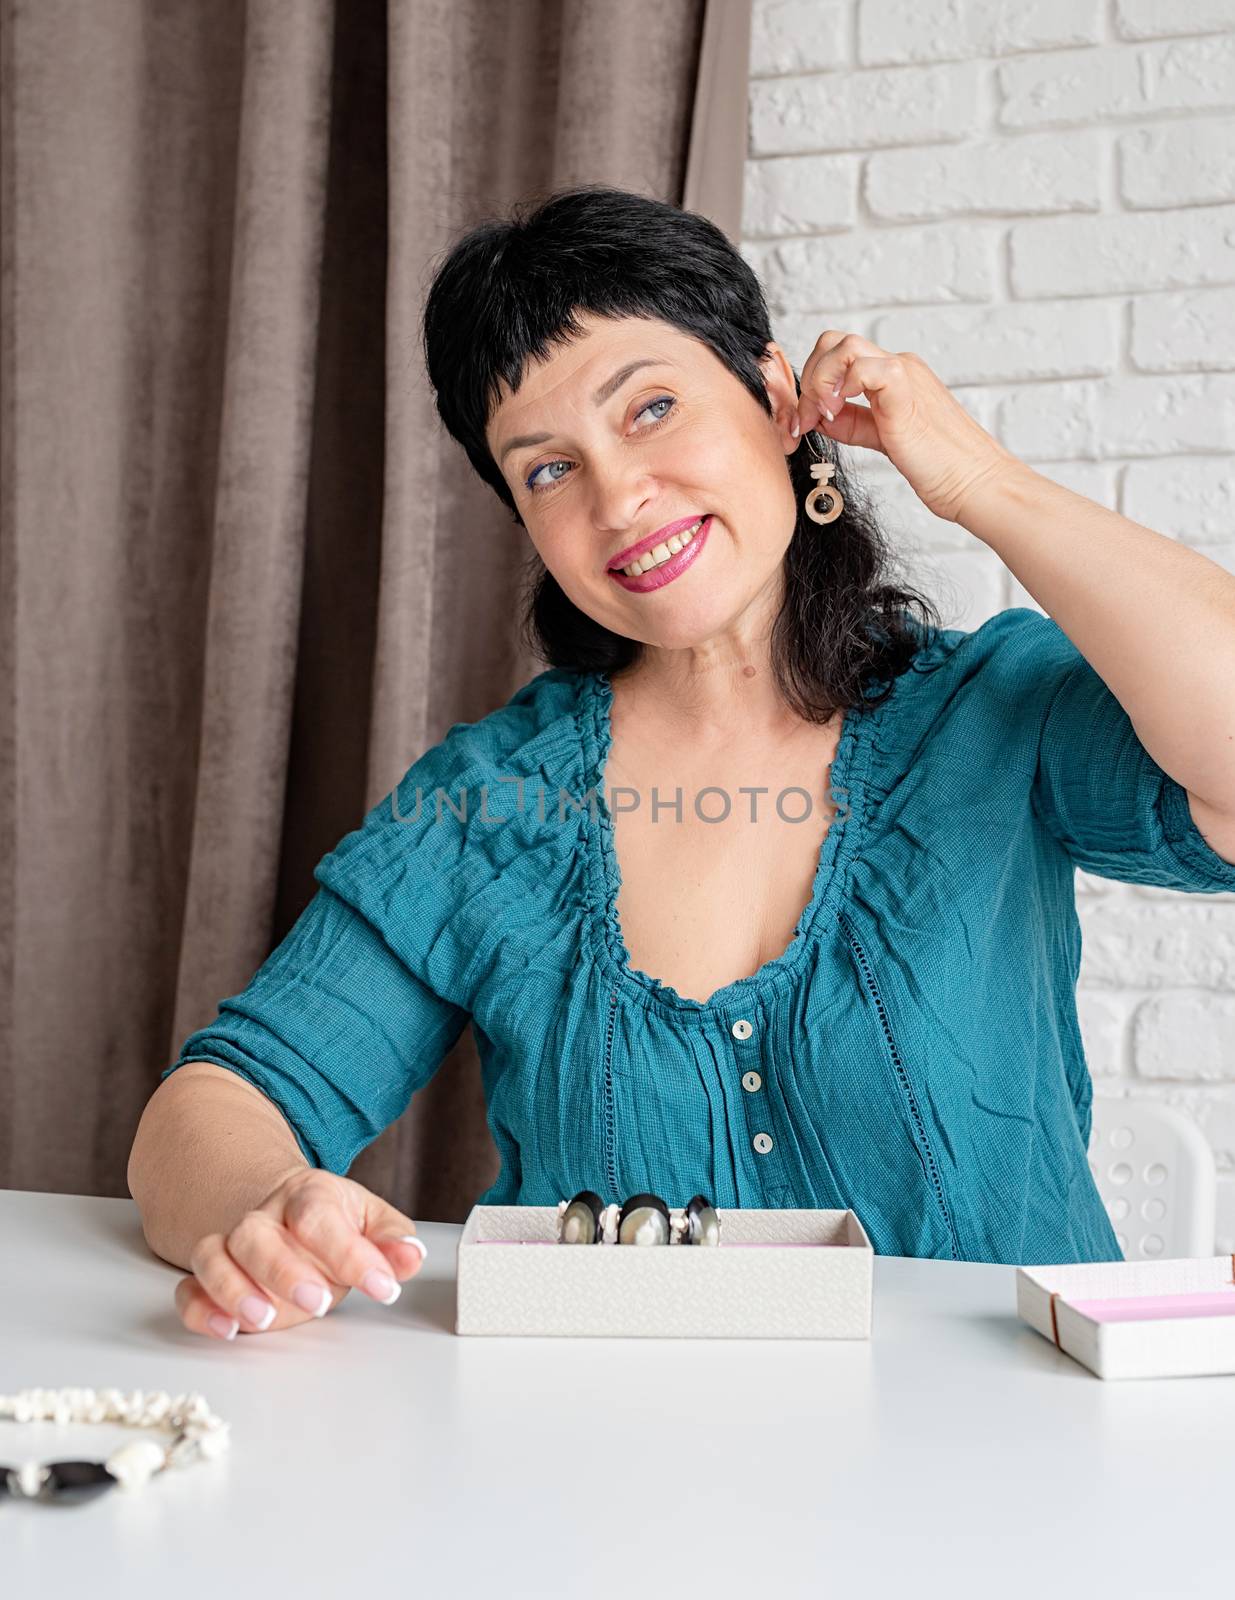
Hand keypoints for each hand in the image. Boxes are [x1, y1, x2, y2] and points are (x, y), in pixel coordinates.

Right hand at [173, 1169, 427, 1339]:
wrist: (283, 1211)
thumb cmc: (332, 1223)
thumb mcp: (371, 1221)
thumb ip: (392, 1240)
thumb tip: (411, 1256)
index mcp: (307, 1196)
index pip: (319, 1216)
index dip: (351, 1253)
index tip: (383, 1287)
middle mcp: (263, 1217)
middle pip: (256, 1234)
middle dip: (283, 1270)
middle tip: (319, 1302)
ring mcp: (230, 1246)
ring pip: (213, 1256)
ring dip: (234, 1289)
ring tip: (264, 1320)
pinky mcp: (208, 1279)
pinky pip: (188, 1289)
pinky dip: (201, 1310)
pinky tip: (227, 1330)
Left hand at [794, 331, 1024, 524]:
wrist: (975, 482)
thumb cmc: (939, 466)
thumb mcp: (883, 439)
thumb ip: (853, 424)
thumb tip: (820, 416)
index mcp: (892, 376)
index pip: (836, 355)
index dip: (810, 383)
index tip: (802, 423)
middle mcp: (898, 367)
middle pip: (834, 342)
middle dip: (808, 378)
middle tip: (806, 419)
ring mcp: (905, 375)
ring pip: (845, 345)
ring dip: (820, 380)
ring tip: (824, 415)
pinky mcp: (907, 392)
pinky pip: (867, 366)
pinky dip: (842, 385)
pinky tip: (839, 412)